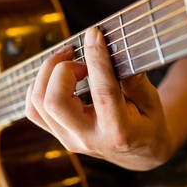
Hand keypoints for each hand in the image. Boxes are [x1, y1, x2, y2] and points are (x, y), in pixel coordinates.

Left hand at [25, 27, 171, 170]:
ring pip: (39, 103)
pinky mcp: (59, 135)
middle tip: (78, 56)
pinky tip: (54, 77)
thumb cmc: (148, 124)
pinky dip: (38, 87)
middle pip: (55, 101)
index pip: (102, 91)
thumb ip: (136, 79)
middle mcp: (89, 138)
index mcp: (119, 131)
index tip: (94, 34)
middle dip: (62, 68)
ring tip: (68, 60)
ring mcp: (69, 139)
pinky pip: (34, 110)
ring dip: (48, 73)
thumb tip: (117, 51)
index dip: (96, 59)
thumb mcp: (152, 102)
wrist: (138, 152)